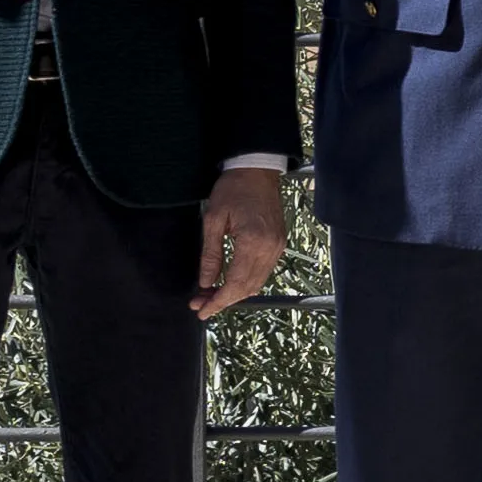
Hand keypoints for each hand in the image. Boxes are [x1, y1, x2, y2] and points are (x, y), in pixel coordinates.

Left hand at [193, 168, 289, 318]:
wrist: (257, 170)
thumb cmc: (233, 189)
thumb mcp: (213, 220)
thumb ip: (210, 255)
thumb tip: (205, 283)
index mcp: (253, 241)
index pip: (235, 283)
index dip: (217, 301)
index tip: (201, 311)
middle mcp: (269, 248)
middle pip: (247, 288)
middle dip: (223, 301)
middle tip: (201, 305)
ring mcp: (278, 247)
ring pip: (257, 283)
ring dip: (235, 294)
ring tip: (212, 296)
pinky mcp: (280, 244)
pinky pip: (263, 272)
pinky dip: (246, 282)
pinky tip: (230, 282)